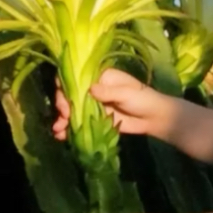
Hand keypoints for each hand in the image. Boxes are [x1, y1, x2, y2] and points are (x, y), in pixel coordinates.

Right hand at [53, 69, 171, 140]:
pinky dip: (69, 128)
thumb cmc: (142, 98)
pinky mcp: (94, 119)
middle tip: (64, 117)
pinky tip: (62, 136)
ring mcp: (92, 105)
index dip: (65, 88)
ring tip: (58, 130)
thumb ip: (108, 92)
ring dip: (62, 119)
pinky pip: (79, 122)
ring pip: (71, 109)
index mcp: (99, 76)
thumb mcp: (127, 93)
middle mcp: (92, 88)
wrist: (154, 118)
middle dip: (63, 106)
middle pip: (69, 94)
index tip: (66, 103)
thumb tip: (90, 89)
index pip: (75, 77)